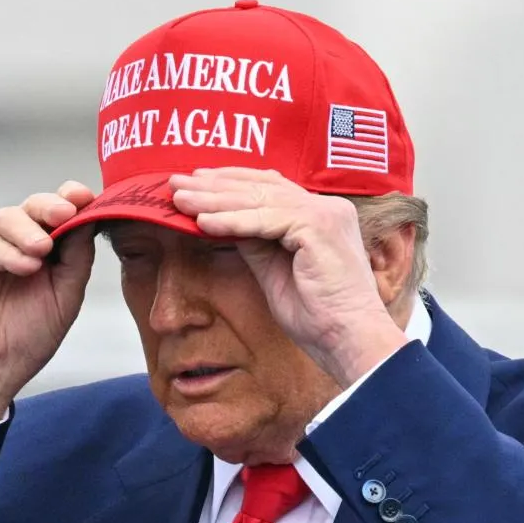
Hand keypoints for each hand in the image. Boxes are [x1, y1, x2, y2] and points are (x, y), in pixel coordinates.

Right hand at [0, 182, 96, 421]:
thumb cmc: (24, 336)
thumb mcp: (66, 295)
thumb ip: (78, 257)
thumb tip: (91, 219)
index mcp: (45, 243)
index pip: (60, 210)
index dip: (73, 199)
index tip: (86, 197)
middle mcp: (16, 237)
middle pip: (34, 206)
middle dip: (51, 206)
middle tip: (65, 213)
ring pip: (7, 217)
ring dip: (28, 231)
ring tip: (41, 251)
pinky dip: (3, 251)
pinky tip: (21, 267)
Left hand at [169, 167, 407, 386]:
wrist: (348, 340)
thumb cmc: (318, 316)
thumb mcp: (274, 271)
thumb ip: (255, 243)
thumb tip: (223, 223)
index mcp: (320, 215)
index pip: (270, 187)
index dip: (230, 182)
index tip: (196, 182)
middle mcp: (326, 208)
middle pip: (261, 188)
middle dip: (214, 185)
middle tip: (175, 183)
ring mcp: (326, 214)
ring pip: (260, 199)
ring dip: (215, 199)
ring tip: (180, 200)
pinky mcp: (320, 228)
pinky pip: (266, 220)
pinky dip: (233, 221)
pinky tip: (204, 221)